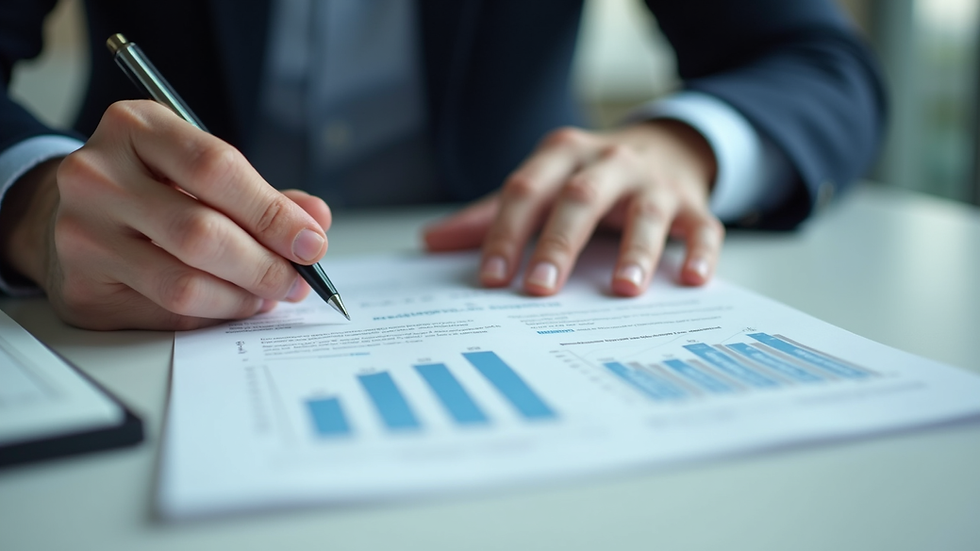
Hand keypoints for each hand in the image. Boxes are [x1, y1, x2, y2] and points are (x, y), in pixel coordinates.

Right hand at [0, 100, 331, 329]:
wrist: (69, 213)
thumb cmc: (153, 186)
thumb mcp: (201, 169)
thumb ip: (262, 194)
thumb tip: (316, 221)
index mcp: (135, 128)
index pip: (216, 168)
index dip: (273, 213)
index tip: (311, 243)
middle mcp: (97, 176)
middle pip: (202, 233)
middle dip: (265, 266)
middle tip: (296, 282)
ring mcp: (81, 234)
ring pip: (184, 284)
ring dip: (242, 298)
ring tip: (267, 296)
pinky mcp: (81, 288)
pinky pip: (166, 314)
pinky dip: (212, 315)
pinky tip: (229, 304)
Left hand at [423, 120, 723, 295]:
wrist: (664, 145)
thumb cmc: (588, 176)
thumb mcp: (540, 183)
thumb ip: (490, 214)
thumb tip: (430, 242)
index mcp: (562, 155)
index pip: (527, 190)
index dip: (506, 234)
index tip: (491, 278)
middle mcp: (609, 162)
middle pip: (580, 199)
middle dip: (559, 244)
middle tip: (539, 289)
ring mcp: (654, 183)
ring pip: (646, 213)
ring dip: (636, 250)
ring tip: (623, 289)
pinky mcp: (692, 204)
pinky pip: (703, 227)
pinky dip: (700, 252)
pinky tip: (693, 279)